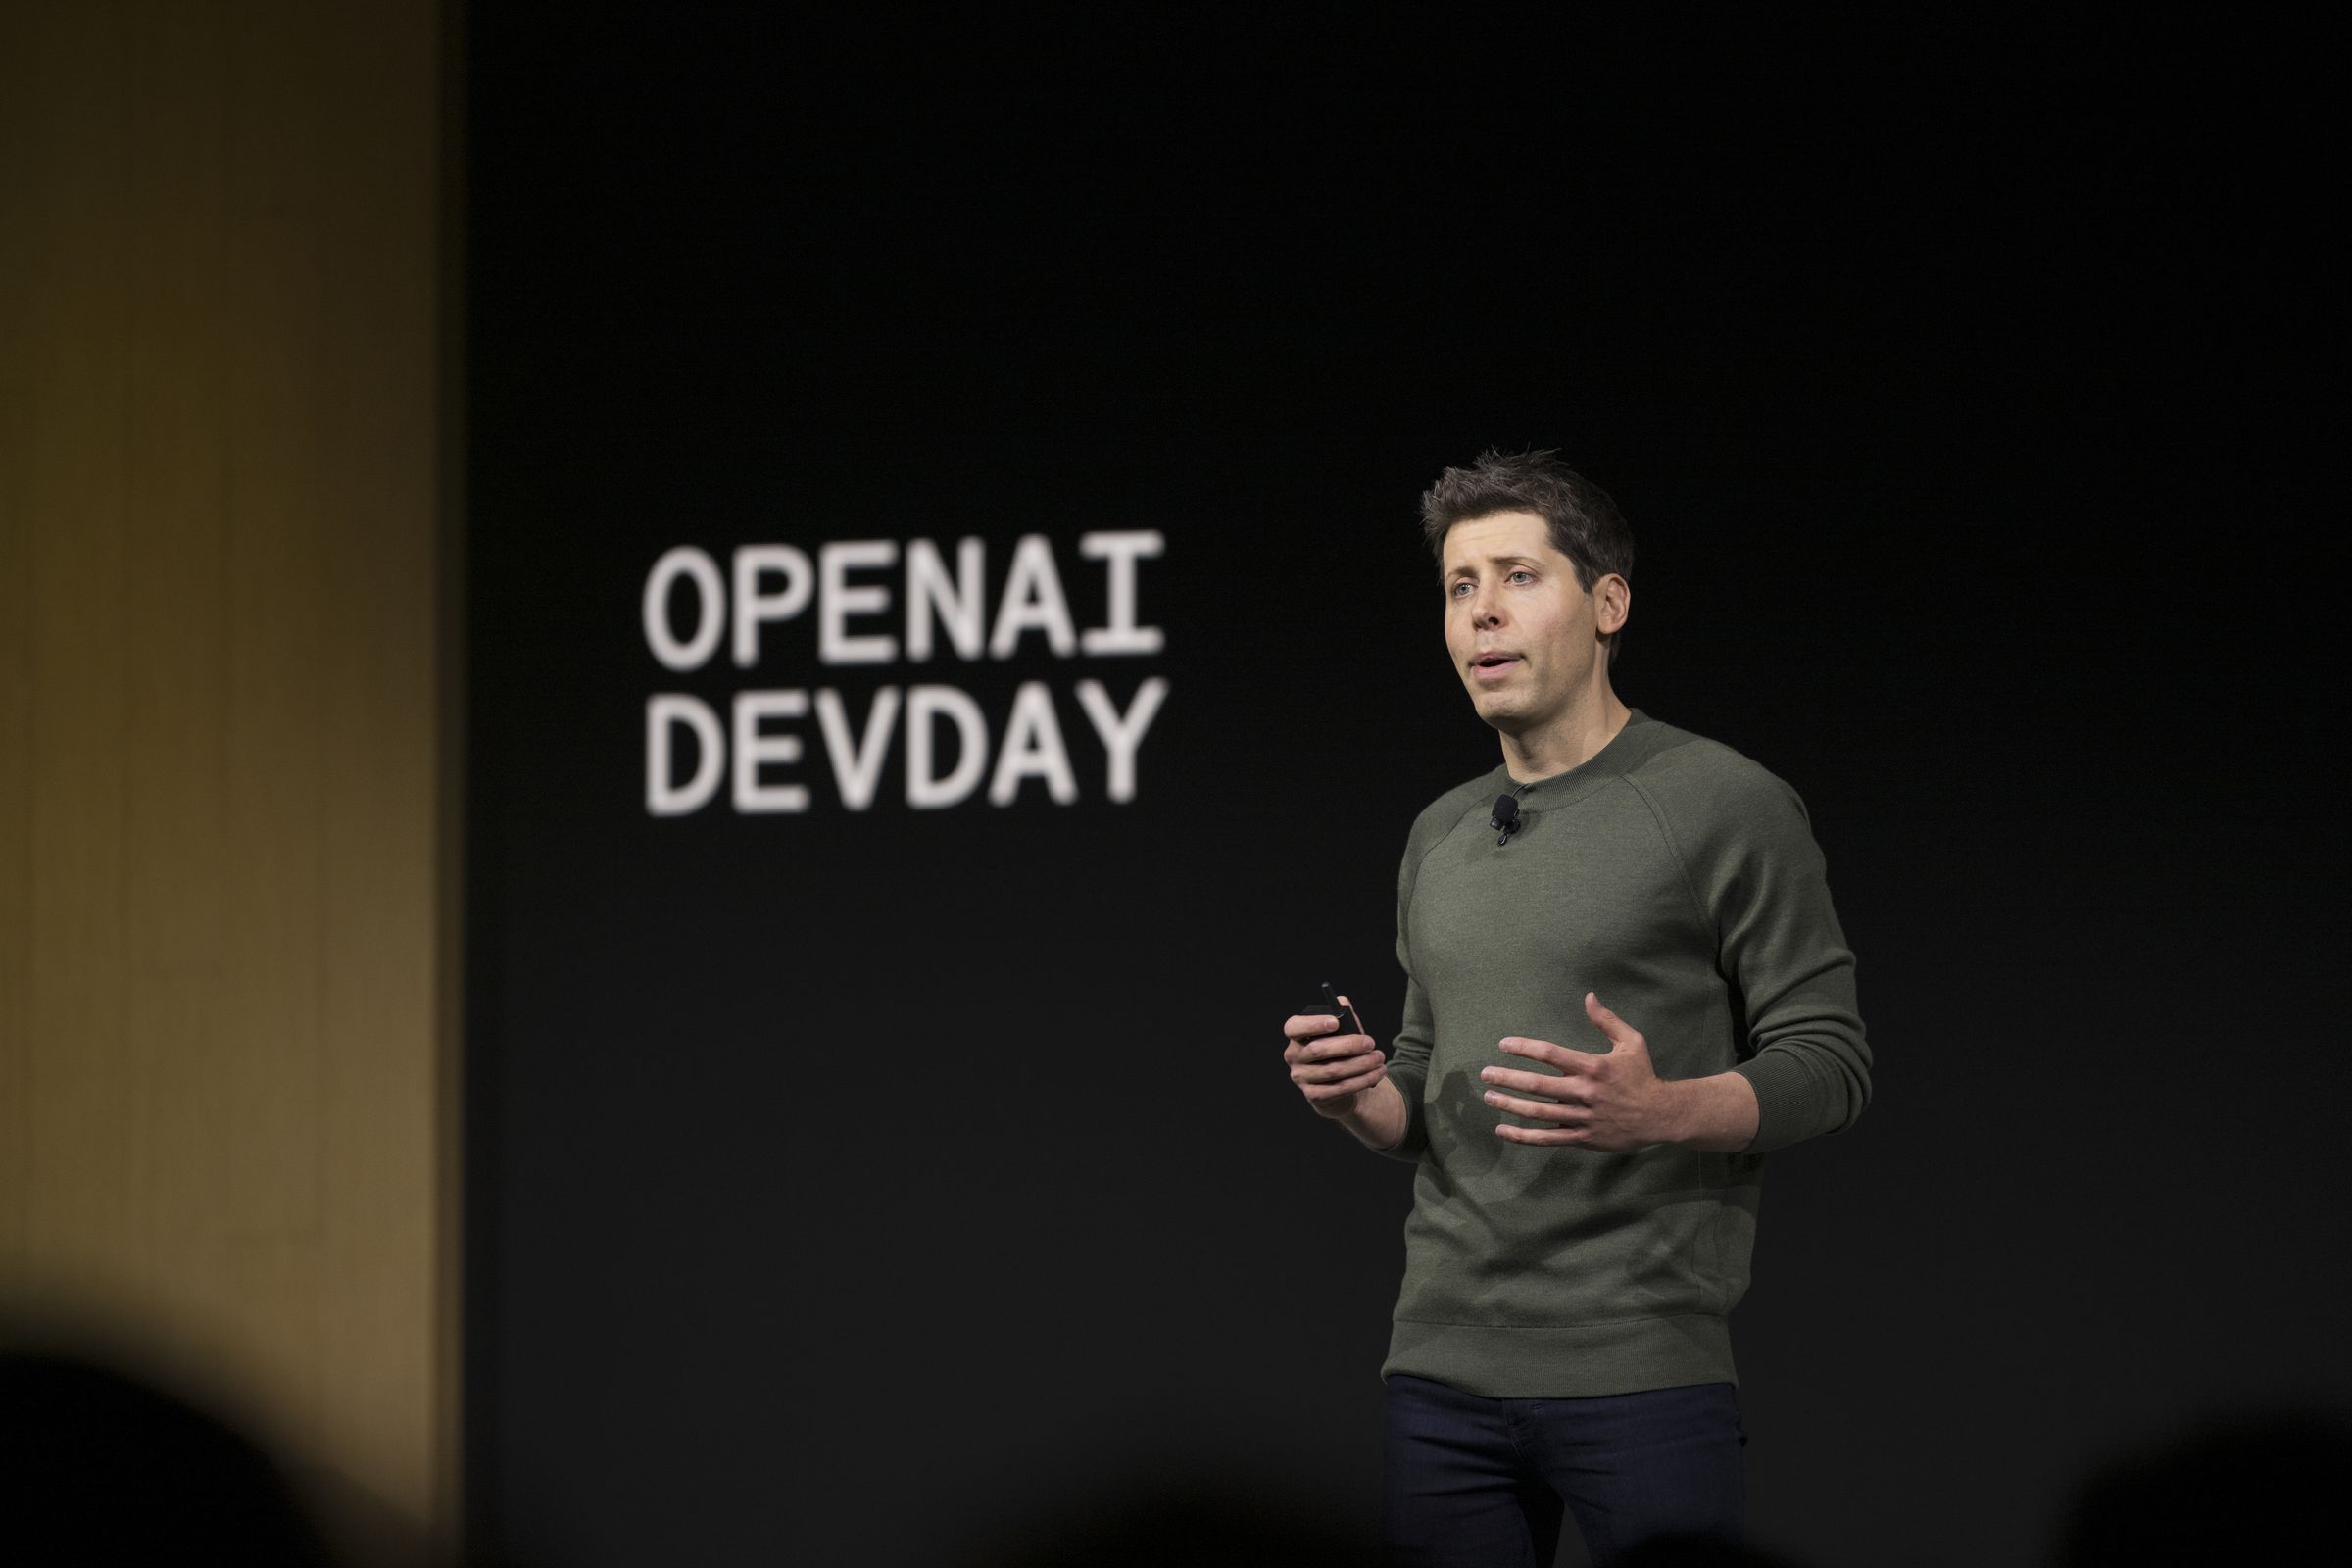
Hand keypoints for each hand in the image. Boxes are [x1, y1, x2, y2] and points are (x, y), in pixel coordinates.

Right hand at [1283, 998, 1385, 1118]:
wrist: (1337, 1083)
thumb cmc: (1338, 1051)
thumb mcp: (1340, 1033)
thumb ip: (1342, 1017)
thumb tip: (1343, 1002)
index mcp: (1296, 1036)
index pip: (1293, 1027)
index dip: (1313, 1024)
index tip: (1335, 1022)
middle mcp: (1294, 1057)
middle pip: (1318, 1050)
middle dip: (1348, 1045)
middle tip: (1370, 1042)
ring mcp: (1302, 1077)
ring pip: (1332, 1071)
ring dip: (1360, 1064)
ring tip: (1379, 1058)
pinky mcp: (1314, 1095)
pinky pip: (1340, 1088)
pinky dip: (1361, 1080)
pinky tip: (1377, 1073)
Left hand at [1478, 992, 1681, 1150]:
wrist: (1661, 1116)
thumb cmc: (1643, 1076)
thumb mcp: (1632, 1042)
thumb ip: (1607, 1020)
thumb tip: (1589, 996)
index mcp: (1593, 1067)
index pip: (1551, 1054)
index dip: (1524, 1048)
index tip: (1504, 1044)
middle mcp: (1584, 1092)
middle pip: (1537, 1085)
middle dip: (1508, 1078)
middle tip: (1485, 1073)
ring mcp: (1582, 1117)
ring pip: (1538, 1113)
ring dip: (1510, 1105)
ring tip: (1489, 1097)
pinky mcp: (1582, 1137)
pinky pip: (1548, 1138)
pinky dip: (1523, 1136)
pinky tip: (1503, 1130)